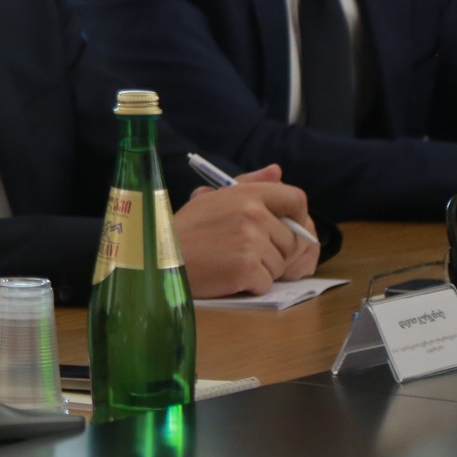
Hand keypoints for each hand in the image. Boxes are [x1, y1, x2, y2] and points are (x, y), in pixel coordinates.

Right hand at [175, 164, 319, 296]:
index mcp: (246, 194)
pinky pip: (266, 282)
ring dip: (262, 270)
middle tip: (245, 253)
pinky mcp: (247, 268)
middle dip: (276, 251)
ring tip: (231, 263)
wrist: (157, 258)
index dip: (298, 216)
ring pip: (281, 264)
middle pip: (293, 239)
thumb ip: (249, 184)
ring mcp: (251, 242)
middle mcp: (253, 214)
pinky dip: (250, 286)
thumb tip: (277, 171)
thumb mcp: (213, 199)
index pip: (296, 199)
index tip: (287, 229)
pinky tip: (227, 277)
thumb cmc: (185, 229)